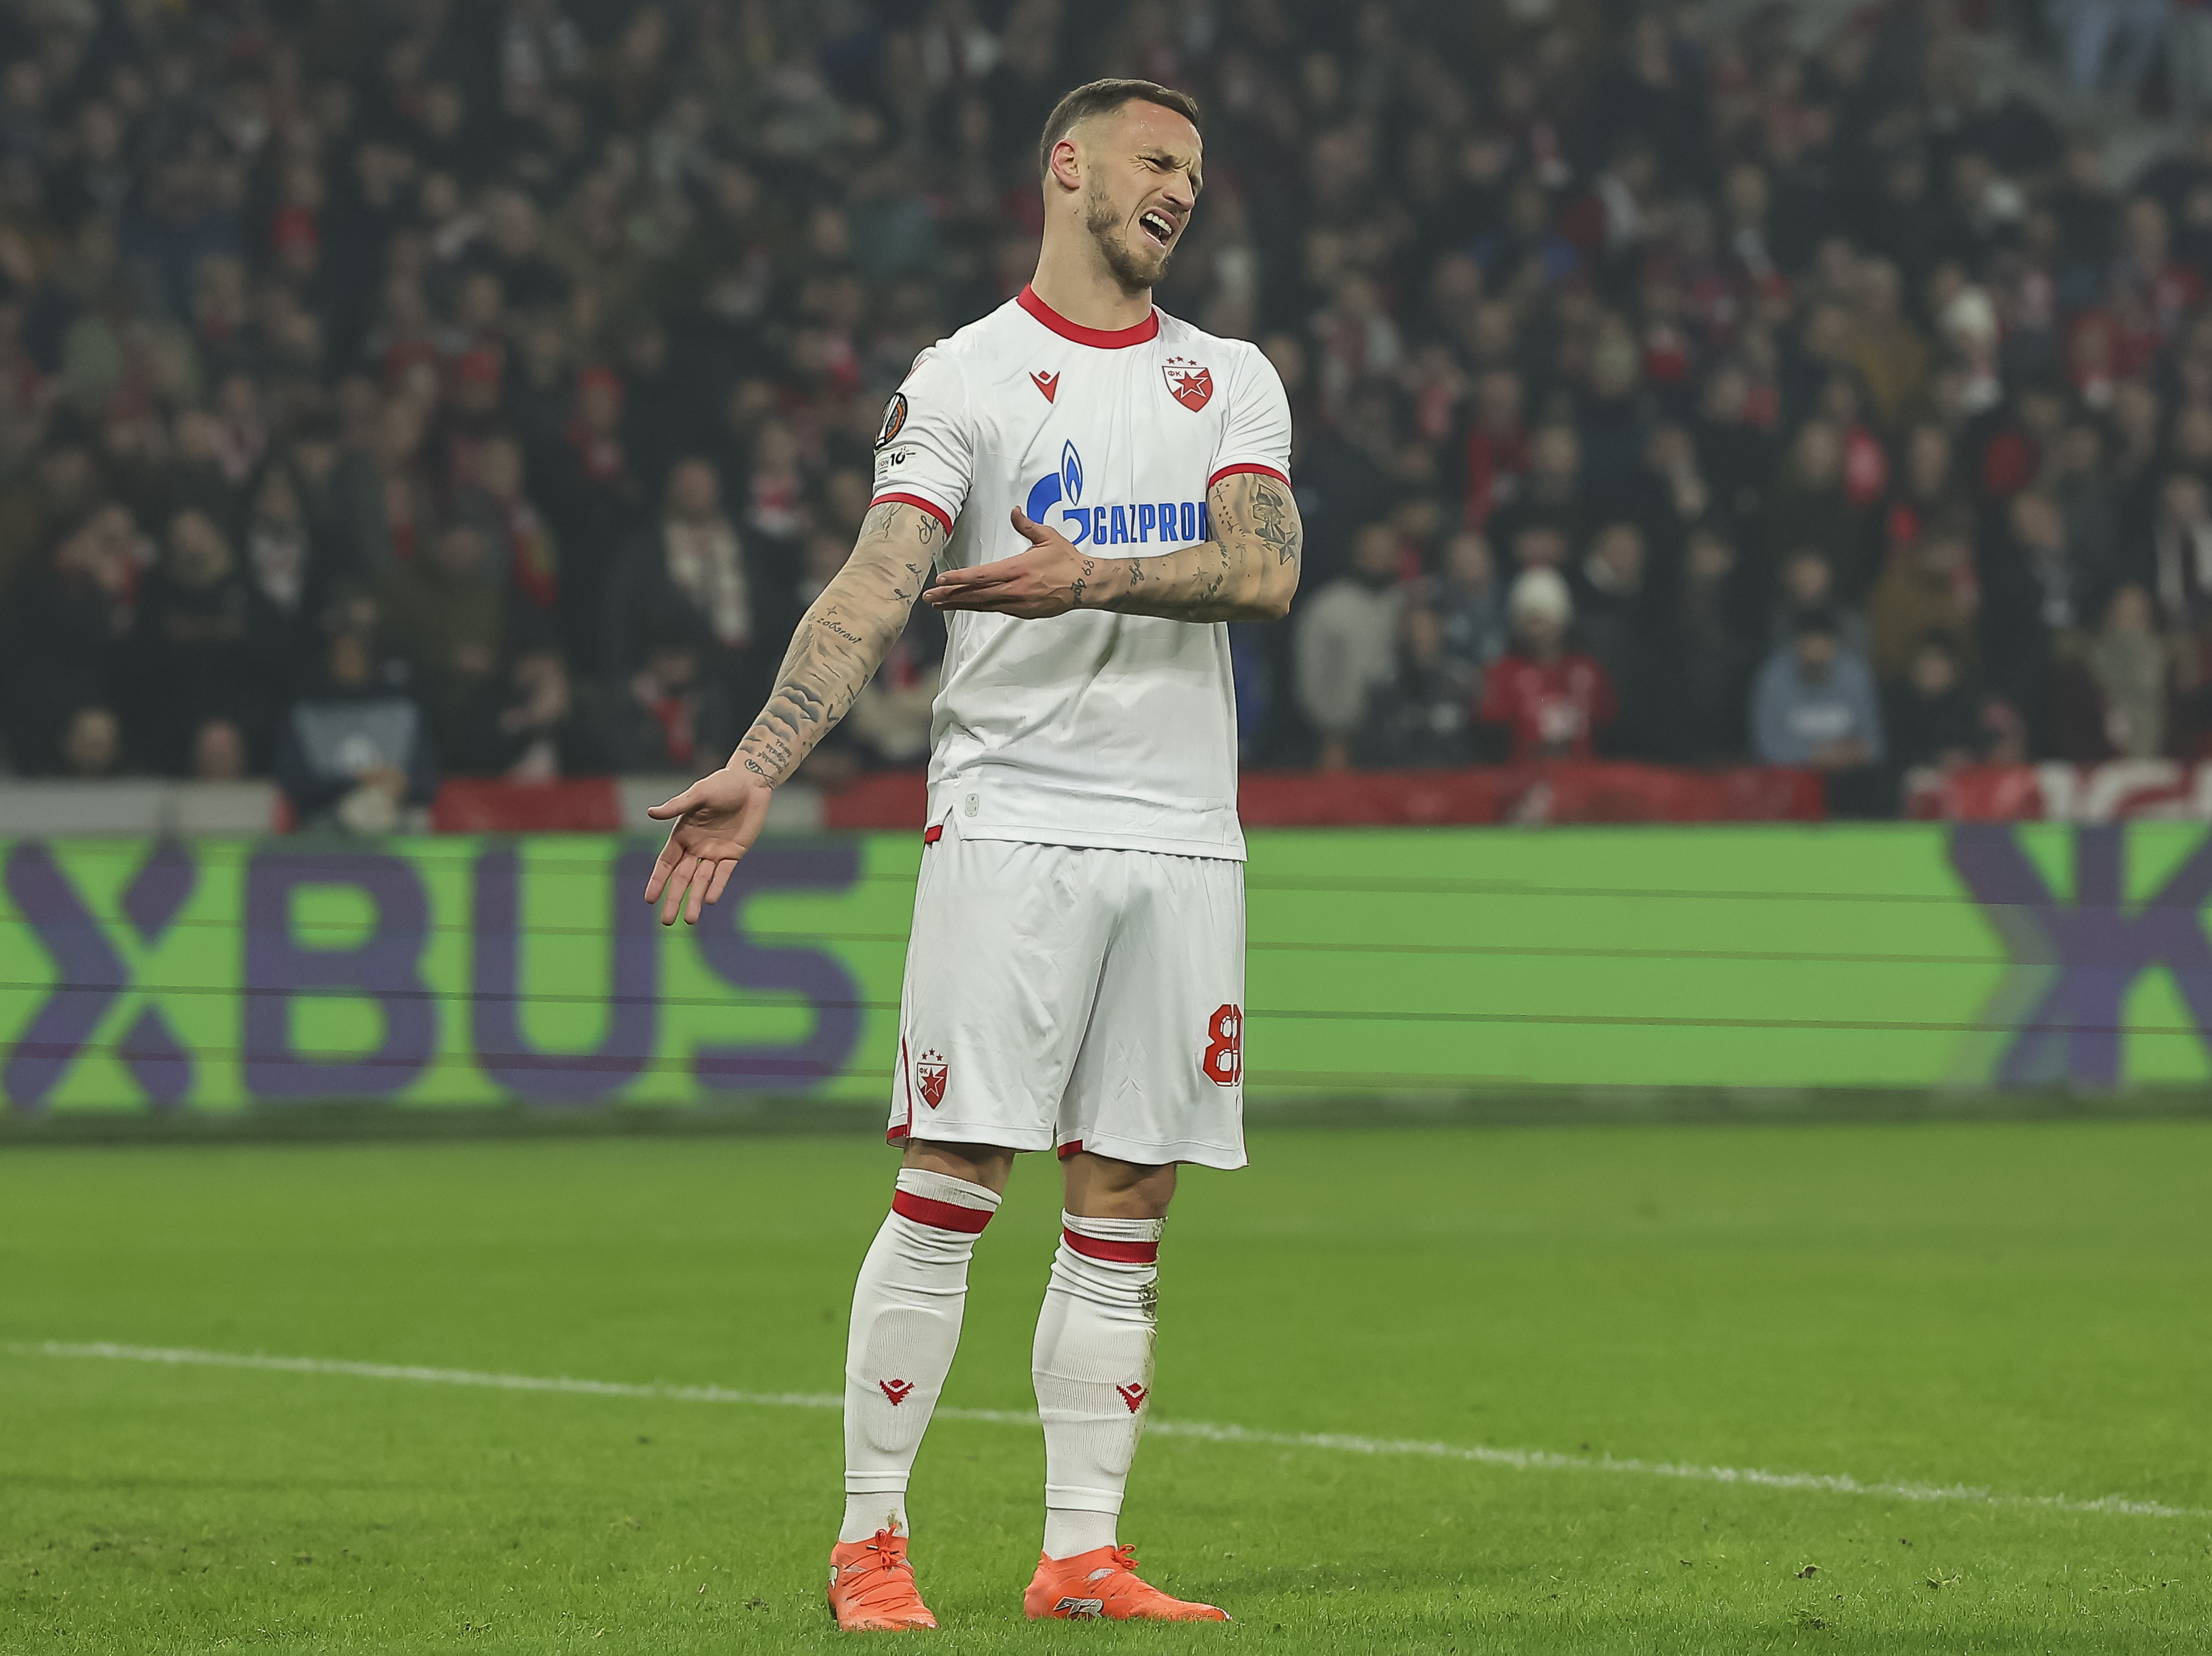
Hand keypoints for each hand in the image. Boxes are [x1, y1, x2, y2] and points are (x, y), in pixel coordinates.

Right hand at [642, 766, 774, 925]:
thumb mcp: (698, 794)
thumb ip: (677, 806)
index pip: (666, 863)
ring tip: (689, 921)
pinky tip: (710, 900)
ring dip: (695, 900)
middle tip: (666, 921)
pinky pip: (724, 873)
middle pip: (682, 878)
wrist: (750, 783)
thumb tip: (650, 813)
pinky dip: (717, 886)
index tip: (649, 899)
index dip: (658, 880)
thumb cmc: (721, 785)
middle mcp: (696, 847)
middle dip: (674, 899)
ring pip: (702, 881)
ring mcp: (715, 852)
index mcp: (682, 835)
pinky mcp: (734, 853)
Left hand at [923, 508, 1112, 616]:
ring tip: (939, 605)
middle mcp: (1015, 589)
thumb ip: (1027, 526)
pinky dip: (978, 608)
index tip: (941, 581)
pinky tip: (965, 606)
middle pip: (976, 594)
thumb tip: (1015, 511)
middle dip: (950, 596)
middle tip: (928, 598)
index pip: (982, 576)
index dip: (960, 579)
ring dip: (960, 604)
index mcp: (1018, 569)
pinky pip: (996, 610)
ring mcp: (1019, 603)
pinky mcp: (1024, 612)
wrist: (1085, 585)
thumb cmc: (1066, 559)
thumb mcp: (1048, 537)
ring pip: (983, 605)